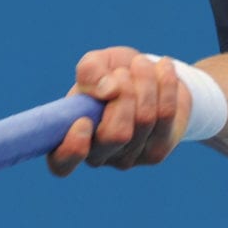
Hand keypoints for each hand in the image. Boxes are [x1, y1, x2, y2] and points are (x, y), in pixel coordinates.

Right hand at [46, 46, 191, 176]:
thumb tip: (108, 91)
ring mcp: (128, 158)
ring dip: (145, 81)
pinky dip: (165, 84)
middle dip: (125, 93)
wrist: (148, 76)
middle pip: (117, 134)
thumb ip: (91, 71)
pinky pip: (166, 115)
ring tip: (141, 64)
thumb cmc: (111, 73)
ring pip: (145, 119)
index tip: (83, 121)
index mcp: (69, 138)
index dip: (72, 149)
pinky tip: (163, 68)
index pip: (62, 163)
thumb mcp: (96, 64)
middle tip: (123, 72)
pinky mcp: (156, 153)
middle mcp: (98, 155)